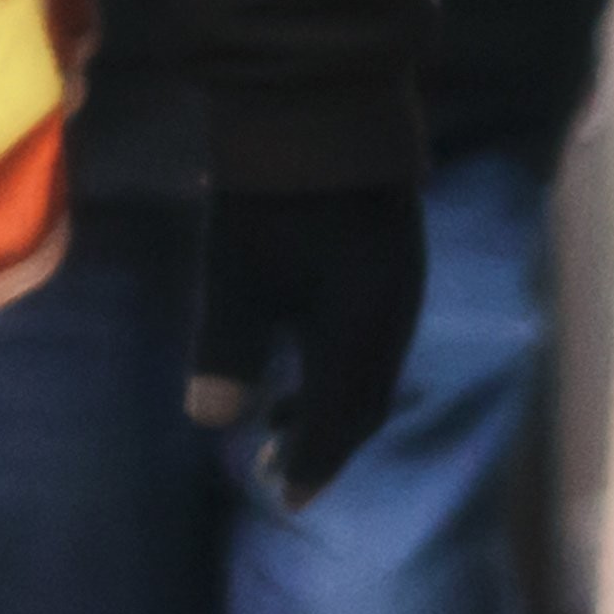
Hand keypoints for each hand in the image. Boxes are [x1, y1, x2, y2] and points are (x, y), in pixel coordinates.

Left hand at [185, 181, 429, 508]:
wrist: (322, 112)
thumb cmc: (275, 198)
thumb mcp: (240, 275)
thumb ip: (229, 350)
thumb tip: (214, 421)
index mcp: (363, 335)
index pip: (342, 419)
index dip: (315, 463)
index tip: (289, 502)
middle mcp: (394, 324)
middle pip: (364, 403)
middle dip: (325, 443)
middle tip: (284, 475)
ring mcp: (399, 293)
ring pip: (370, 373)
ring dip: (331, 407)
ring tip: (286, 424)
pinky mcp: (391, 268)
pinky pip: (373, 343)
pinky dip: (339, 370)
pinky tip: (308, 360)